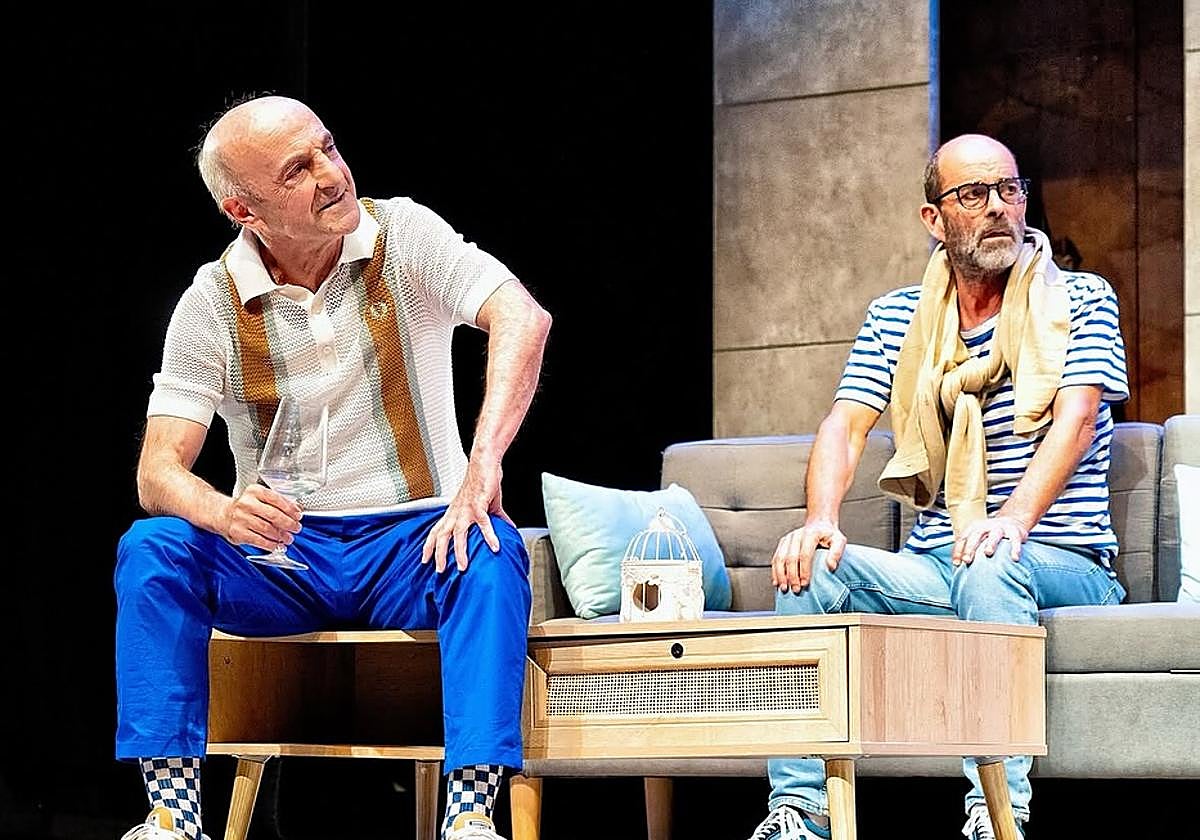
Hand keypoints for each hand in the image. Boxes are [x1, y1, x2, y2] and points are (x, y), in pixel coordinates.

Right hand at [220, 485, 301, 551]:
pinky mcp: (238, 532)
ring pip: (267, 529)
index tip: (298, 516)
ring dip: (281, 536)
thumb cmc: (245, 506)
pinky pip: (259, 540)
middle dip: (288, 524)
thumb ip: (277, 502)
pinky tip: (277, 545)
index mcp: (254, 492)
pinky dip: (271, 545)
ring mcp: (241, 518)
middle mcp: (246, 504)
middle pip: (273, 515)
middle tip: (296, 528)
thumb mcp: (259, 498)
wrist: (223, 514)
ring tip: (288, 538)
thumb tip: (296, 510)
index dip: (290, 509)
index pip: (277, 499)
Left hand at [422, 458, 511, 572]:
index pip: (435, 531)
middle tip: (440, 571)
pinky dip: (488, 535)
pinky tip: (494, 546)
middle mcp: (456, 512)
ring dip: (458, 551)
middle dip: (438, 554)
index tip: (424, 560)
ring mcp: (466, 509)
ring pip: (458, 533)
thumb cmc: (482, 480)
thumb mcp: (485, 504)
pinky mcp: (479, 504)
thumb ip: (494, 519)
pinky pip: (483, 523)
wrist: (484, 462)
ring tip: (462, 566)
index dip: (428, 546)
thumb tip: (507, 529)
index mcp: (453, 512)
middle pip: (441, 536)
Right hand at [771, 520, 846, 592]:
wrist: (820, 524)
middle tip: (796, 589)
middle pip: (790, 558)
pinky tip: (777, 581)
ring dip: (781, 575)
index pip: (804, 554)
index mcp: (810, 534)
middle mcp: (796, 535)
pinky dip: (775, 571)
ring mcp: (788, 539)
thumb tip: (831, 566)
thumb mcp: (839, 540)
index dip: (803, 570)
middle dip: (792, 576)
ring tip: (785, 588)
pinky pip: (776, 558)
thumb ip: (837, 552)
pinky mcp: (783, 543)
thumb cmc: (829, 534)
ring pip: (779, 558)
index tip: (805, 583)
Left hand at [952, 515, 1028, 565]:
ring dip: (991, 544)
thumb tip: (957, 565)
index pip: (963, 538)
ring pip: (995, 535)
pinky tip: (1014, 558)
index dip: (958, 550)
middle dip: (970, 548)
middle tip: (967, 560)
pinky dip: (1015, 549)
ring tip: (988, 553)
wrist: (1013, 521)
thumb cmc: (990, 535)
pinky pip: (1015, 540)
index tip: (956, 563)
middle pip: (976, 535)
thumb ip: (968, 548)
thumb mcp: (978, 537)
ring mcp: (1001, 528)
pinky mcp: (1016, 532)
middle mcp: (986, 526)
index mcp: (974, 528)